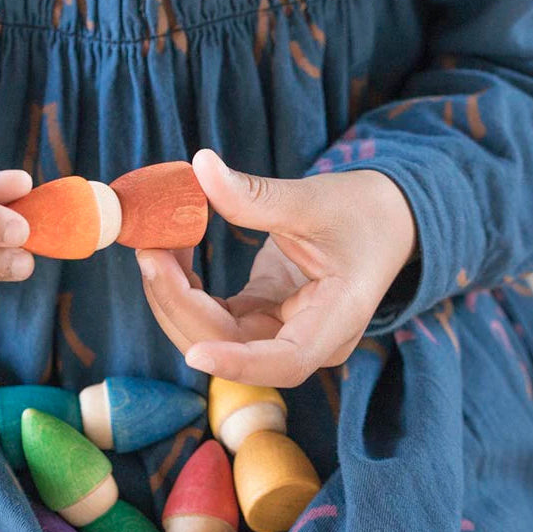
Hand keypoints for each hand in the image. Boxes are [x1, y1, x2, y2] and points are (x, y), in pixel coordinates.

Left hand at [136, 149, 416, 386]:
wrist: (382, 220)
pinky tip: (170, 254)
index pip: (286, 362)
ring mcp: (279, 331)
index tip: (196, 356)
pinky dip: (185, 289)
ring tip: (154, 247)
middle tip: (150, 253)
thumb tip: (200, 167)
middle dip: (183, 306)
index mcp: (336, 320)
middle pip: (234, 347)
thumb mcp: (315, 201)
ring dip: (175, 298)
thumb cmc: (364, 213)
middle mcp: (305, 340)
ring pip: (214, 336)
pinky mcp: (260, 316)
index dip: (239, 364)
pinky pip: (213, 315)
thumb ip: (256, 196)